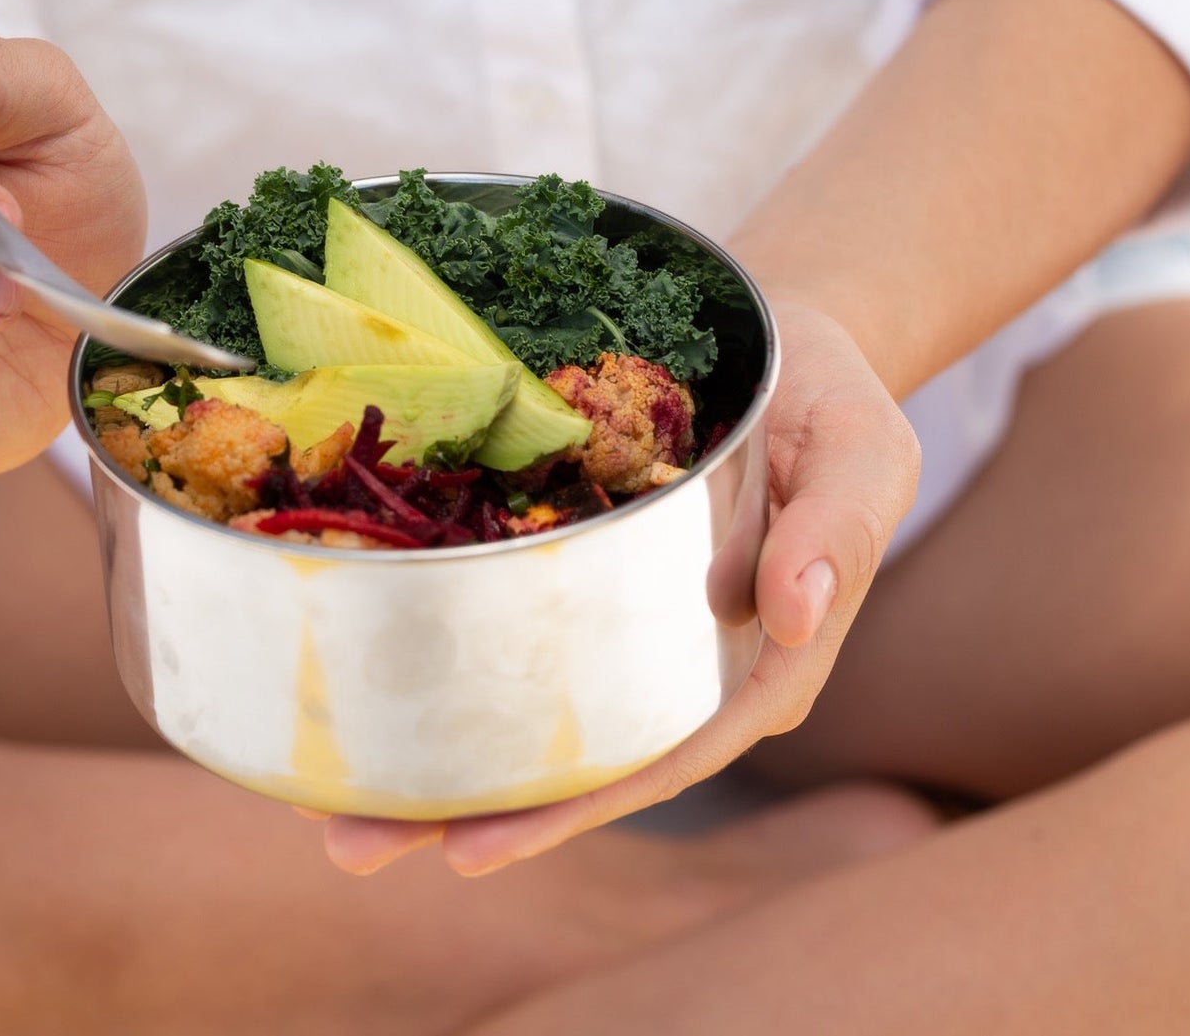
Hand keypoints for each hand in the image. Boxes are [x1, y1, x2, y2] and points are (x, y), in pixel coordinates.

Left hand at [320, 301, 920, 874]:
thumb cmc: (836, 401)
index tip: (472, 846)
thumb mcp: (862, 451)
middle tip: (352, 847)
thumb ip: (838, 531)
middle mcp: (688, 673)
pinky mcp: (591, 590)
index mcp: (762, 668)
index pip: (661, 759)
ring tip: (326, 807)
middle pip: (580, 765)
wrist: (788, 343)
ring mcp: (633, 637)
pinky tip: (363, 699)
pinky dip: (444, 677)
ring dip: (436, 768)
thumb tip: (794, 615)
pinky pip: (516, 645)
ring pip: (537, 722)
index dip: (570, 810)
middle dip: (468, 813)